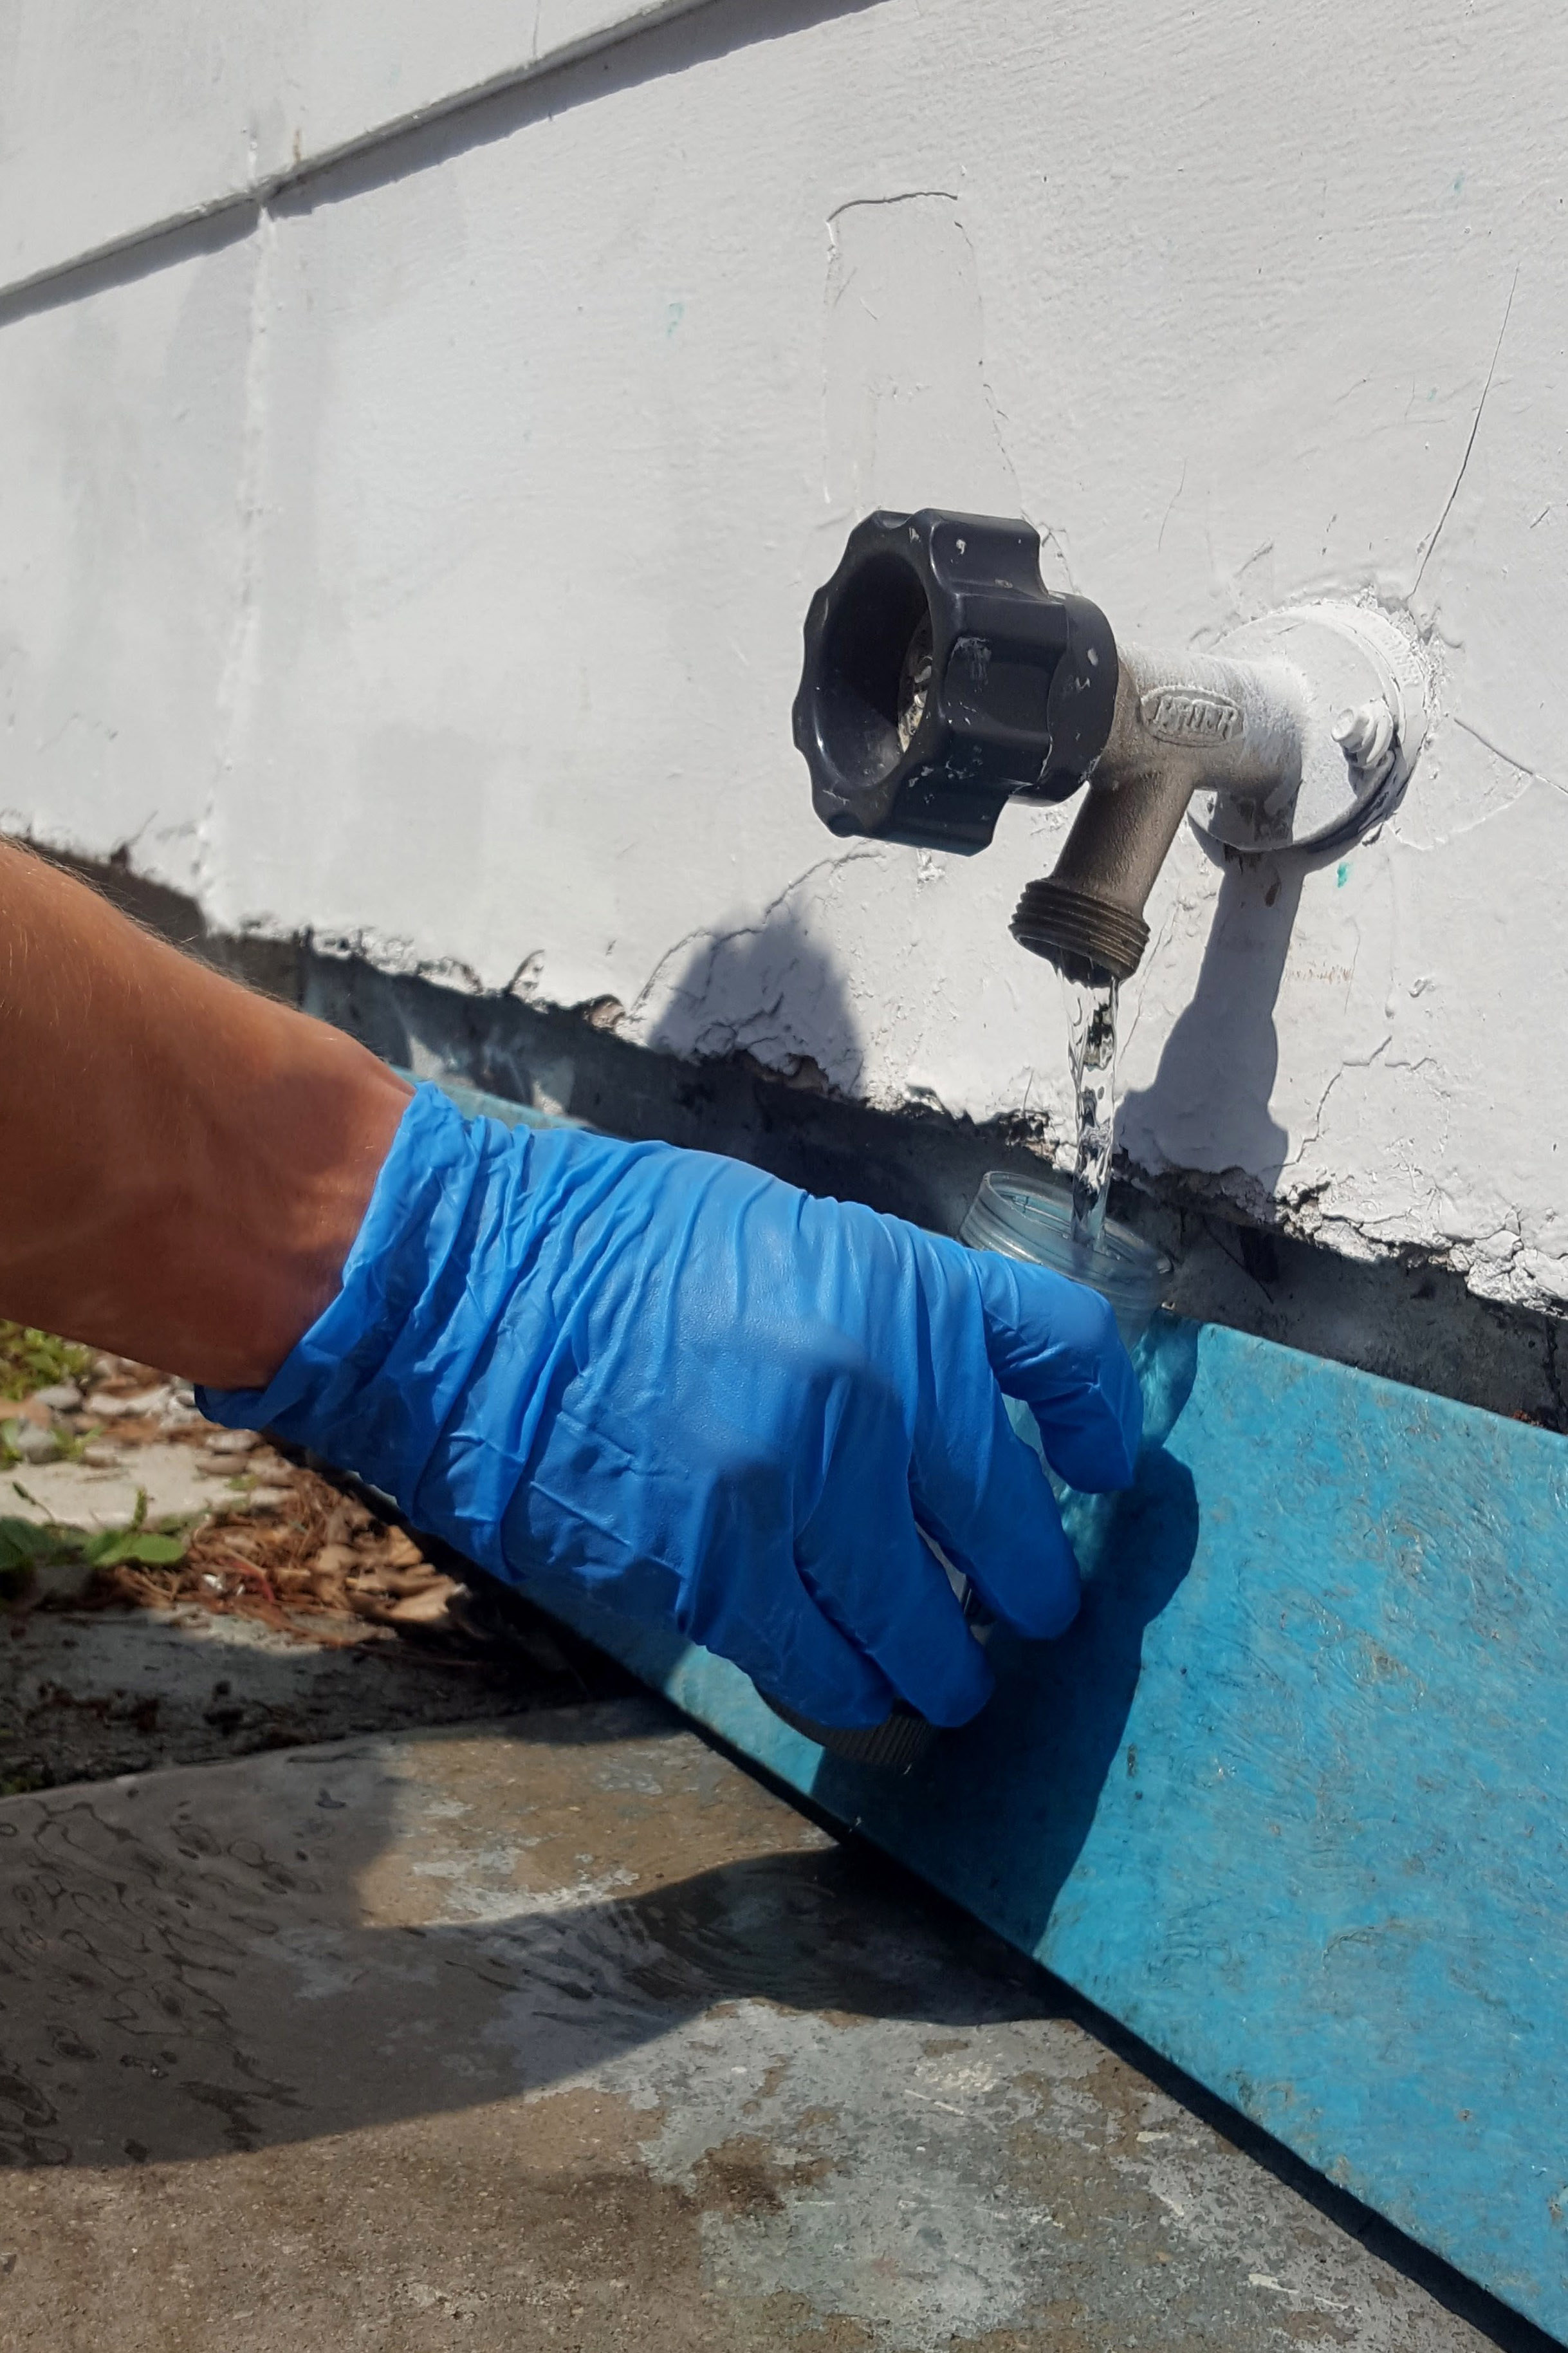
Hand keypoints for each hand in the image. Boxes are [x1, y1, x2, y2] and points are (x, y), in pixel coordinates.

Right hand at [201, 1088, 1140, 1728]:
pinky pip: (819, 1664)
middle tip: (1026, 1619)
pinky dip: (847, 1692)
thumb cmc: (612, 1245)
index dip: (1101, 1422)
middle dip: (1028, 1593)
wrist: (467, 1289)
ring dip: (942, 1670)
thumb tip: (951, 1414)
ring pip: (921, 1626)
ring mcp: (800, 1488)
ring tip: (944, 1685)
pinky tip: (853, 1698)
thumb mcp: (784, 1237)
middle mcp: (876, 1385)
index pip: (1065, 1351)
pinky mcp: (719, 1574)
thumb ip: (883, 1318)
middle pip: (1008, 1529)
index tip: (1100, 1473)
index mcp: (900, 1282)